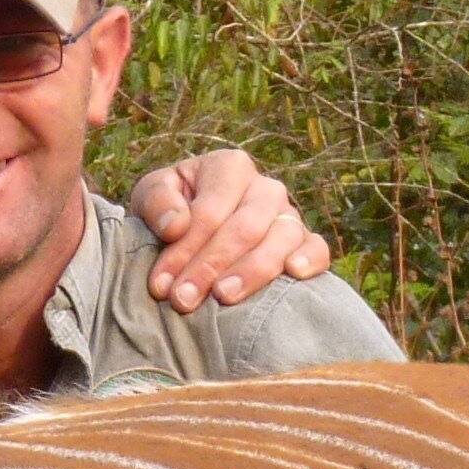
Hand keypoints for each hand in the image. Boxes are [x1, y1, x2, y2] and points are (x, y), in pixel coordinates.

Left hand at [131, 149, 331, 312]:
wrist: (190, 229)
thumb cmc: (171, 211)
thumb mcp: (151, 196)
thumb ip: (157, 203)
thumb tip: (177, 226)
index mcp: (229, 168)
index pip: (210, 211)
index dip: (184, 249)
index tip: (160, 285)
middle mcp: (264, 187)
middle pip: (244, 228)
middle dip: (210, 266)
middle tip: (183, 300)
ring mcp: (288, 214)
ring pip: (281, 239)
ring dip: (251, 272)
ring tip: (223, 297)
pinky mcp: (304, 241)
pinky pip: (317, 248)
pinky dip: (309, 259)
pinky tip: (293, 274)